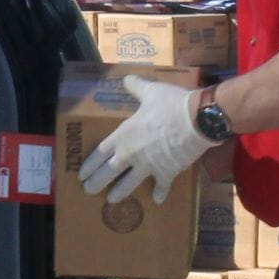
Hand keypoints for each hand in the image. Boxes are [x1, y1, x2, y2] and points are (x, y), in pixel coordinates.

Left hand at [78, 75, 214, 205]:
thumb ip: (136, 87)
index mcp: (124, 135)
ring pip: (129, 184)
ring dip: (120, 193)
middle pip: (109, 172)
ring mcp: (148, 166)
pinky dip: (160, 193)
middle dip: (96, 183)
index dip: (89, 164)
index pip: (100, 152)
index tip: (81, 174)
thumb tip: (125, 78)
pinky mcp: (167, 173)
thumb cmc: (170, 104)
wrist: (197, 120)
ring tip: (111, 200)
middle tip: (88, 190)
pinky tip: (157, 200)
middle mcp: (131, 154)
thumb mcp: (150, 91)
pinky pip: (161, 186)